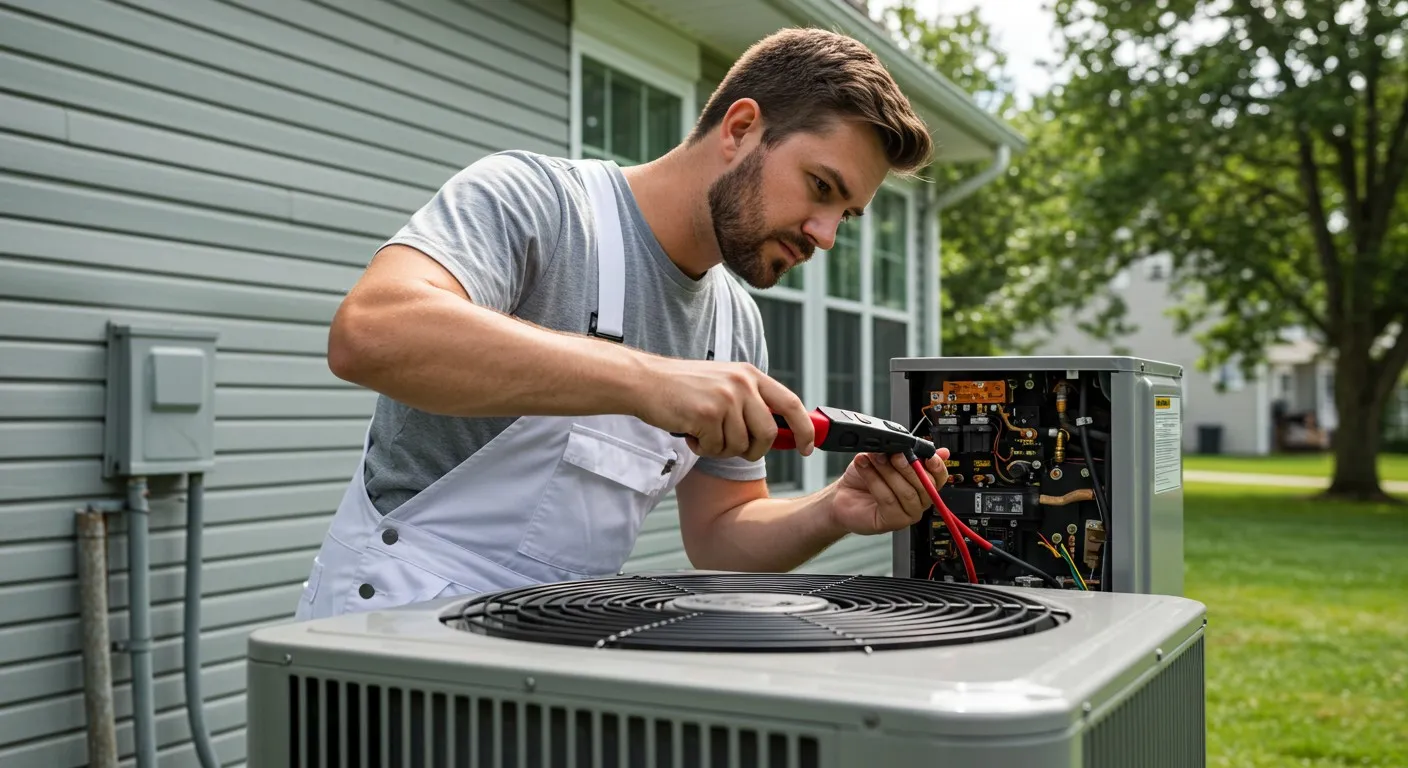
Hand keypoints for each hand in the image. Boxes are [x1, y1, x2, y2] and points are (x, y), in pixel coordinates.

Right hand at [634, 359, 814, 460]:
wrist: (645, 381)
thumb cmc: (682, 387)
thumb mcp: (724, 383)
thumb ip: (751, 402)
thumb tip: (779, 431)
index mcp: (750, 375)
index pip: (791, 403)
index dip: (805, 428)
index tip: (808, 446)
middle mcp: (742, 384)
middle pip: (767, 433)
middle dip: (753, 450)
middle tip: (731, 446)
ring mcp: (725, 398)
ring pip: (740, 445)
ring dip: (721, 448)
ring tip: (702, 432)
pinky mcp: (707, 414)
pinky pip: (716, 448)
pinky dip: (703, 448)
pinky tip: (690, 432)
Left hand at [828, 449, 950, 535]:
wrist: (842, 495)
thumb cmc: (864, 477)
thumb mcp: (883, 457)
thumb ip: (901, 451)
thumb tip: (915, 443)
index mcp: (922, 484)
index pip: (939, 477)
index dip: (937, 467)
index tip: (928, 457)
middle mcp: (918, 501)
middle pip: (925, 486)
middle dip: (907, 466)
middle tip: (892, 454)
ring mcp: (907, 514)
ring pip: (906, 492)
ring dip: (888, 472)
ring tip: (874, 458)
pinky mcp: (892, 522)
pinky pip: (889, 500)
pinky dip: (875, 481)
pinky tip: (865, 469)